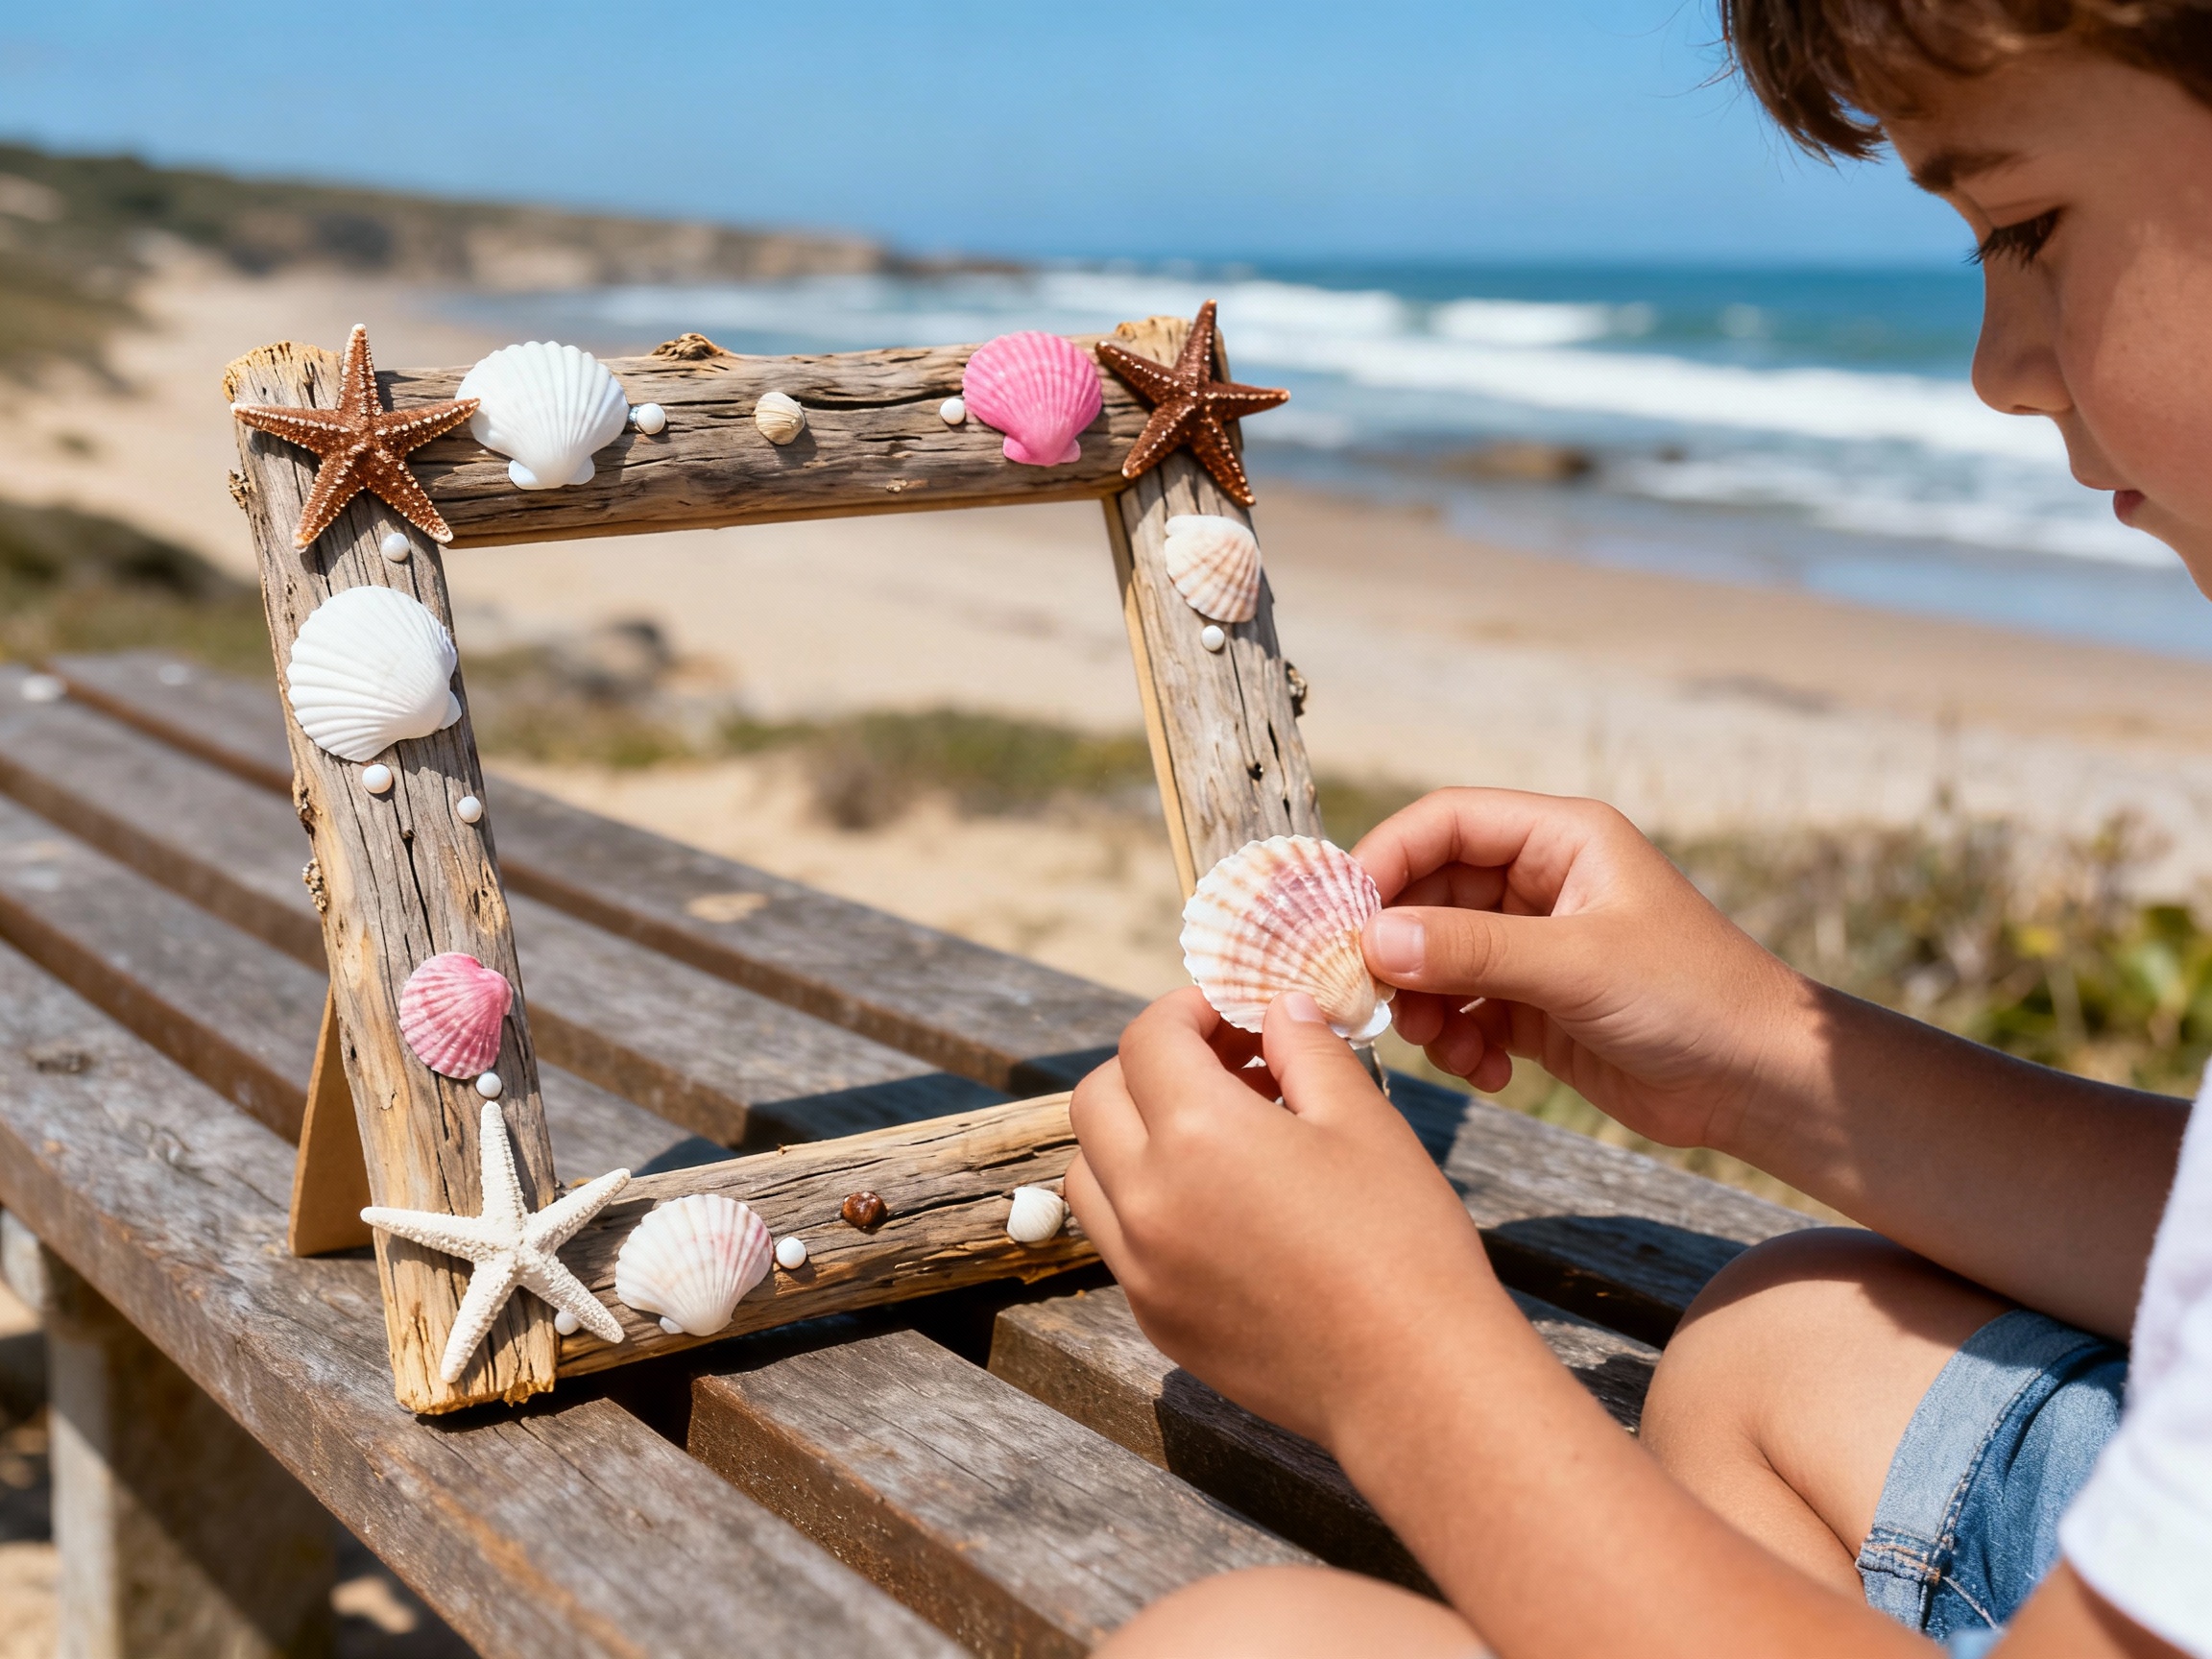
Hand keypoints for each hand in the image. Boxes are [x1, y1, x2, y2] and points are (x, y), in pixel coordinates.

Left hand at [1065, 987, 1505, 1451]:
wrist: (1414, 1381)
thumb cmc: (1402, 1241)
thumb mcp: (1362, 1120)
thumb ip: (1306, 1048)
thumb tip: (1278, 1009)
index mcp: (1196, 1133)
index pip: (1148, 1039)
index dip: (1188, 1010)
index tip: (1233, 1014)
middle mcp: (1145, 1199)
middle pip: (1097, 1098)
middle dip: (1150, 1065)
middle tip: (1225, 1066)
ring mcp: (1141, 1267)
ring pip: (1088, 1171)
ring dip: (1131, 1134)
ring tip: (1215, 1133)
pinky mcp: (1155, 1319)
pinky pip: (1116, 1239)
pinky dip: (1143, 1202)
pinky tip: (1219, 1204)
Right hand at [1355, 789, 1810, 1150]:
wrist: (1760, 1084)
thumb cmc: (1693, 999)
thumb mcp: (1576, 966)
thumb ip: (1472, 950)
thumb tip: (1372, 942)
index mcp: (1559, 840)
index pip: (1444, 824)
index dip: (1384, 860)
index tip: (1338, 917)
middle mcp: (1541, 883)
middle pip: (1428, 894)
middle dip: (1396, 948)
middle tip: (1366, 996)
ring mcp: (1535, 947)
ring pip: (1436, 958)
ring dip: (1424, 1005)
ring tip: (1443, 1045)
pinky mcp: (1535, 1006)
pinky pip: (1462, 1010)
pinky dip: (1457, 1041)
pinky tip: (1488, 1072)